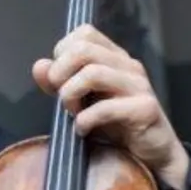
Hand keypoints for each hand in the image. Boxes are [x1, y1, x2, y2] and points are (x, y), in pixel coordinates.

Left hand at [33, 24, 188, 189]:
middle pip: (83, 49)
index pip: (85, 34)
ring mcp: (138, 85)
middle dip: (60, 73)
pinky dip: (85, 120)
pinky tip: (82, 130)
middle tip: (60, 98)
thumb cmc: (116, 125)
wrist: (151, 155)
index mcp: (114, 58)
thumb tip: (39, 66)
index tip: (59, 79)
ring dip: (71, 95)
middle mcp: (128, 66)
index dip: (62, 53)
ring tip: (71, 114)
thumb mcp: (81, 101)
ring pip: (92, 73)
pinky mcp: (145, 109)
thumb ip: (59, 83)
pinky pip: (106, 108)